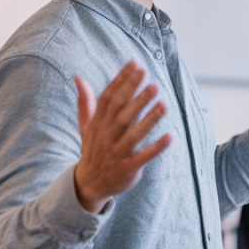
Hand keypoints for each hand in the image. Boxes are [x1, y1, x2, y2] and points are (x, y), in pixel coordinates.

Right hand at [73, 61, 171, 213]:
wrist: (89, 185)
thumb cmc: (93, 149)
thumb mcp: (86, 125)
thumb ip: (85, 101)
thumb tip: (77, 77)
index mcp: (98, 123)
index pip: (109, 98)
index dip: (122, 80)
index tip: (135, 64)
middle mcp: (107, 136)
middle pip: (122, 113)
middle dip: (136, 96)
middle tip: (152, 80)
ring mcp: (118, 153)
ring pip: (134, 134)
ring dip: (149, 119)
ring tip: (163, 104)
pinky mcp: (128, 168)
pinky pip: (143, 157)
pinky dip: (155, 148)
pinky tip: (170, 137)